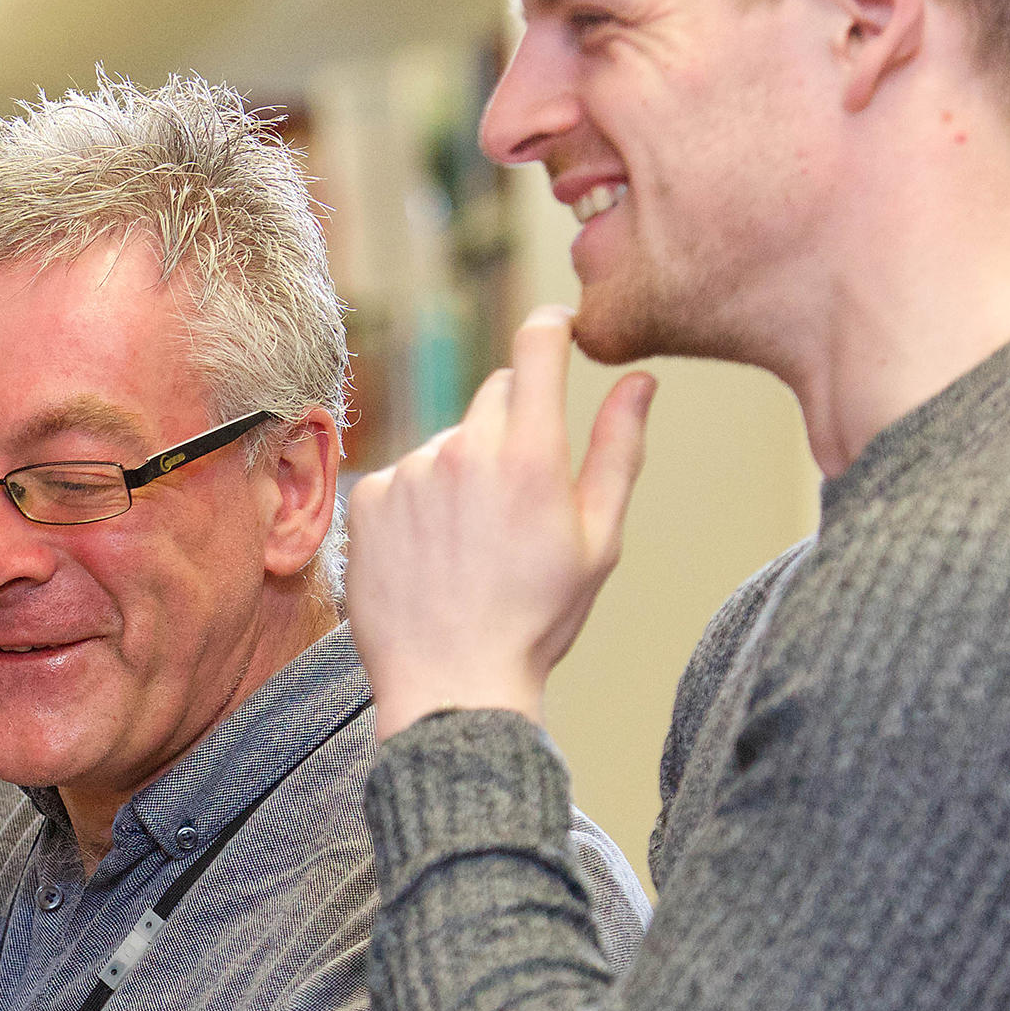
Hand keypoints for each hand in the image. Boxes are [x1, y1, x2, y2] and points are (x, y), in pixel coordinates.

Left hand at [342, 308, 654, 734]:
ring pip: (450, 442)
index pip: (536, 347)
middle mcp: (464, 450)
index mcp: (529, 456)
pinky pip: (405, 477)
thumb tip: (639, 378)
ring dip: (465, 471)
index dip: (551, 325)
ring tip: (475, 544)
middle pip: (495, 395)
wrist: (453, 684)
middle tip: (524, 498)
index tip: (559, 326)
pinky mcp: (370, 498)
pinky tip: (434, 554)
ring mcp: (410, 473)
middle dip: (516, 425)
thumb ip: (618, 449)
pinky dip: (421, 503)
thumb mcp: (599, 538)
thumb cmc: (538, 618)